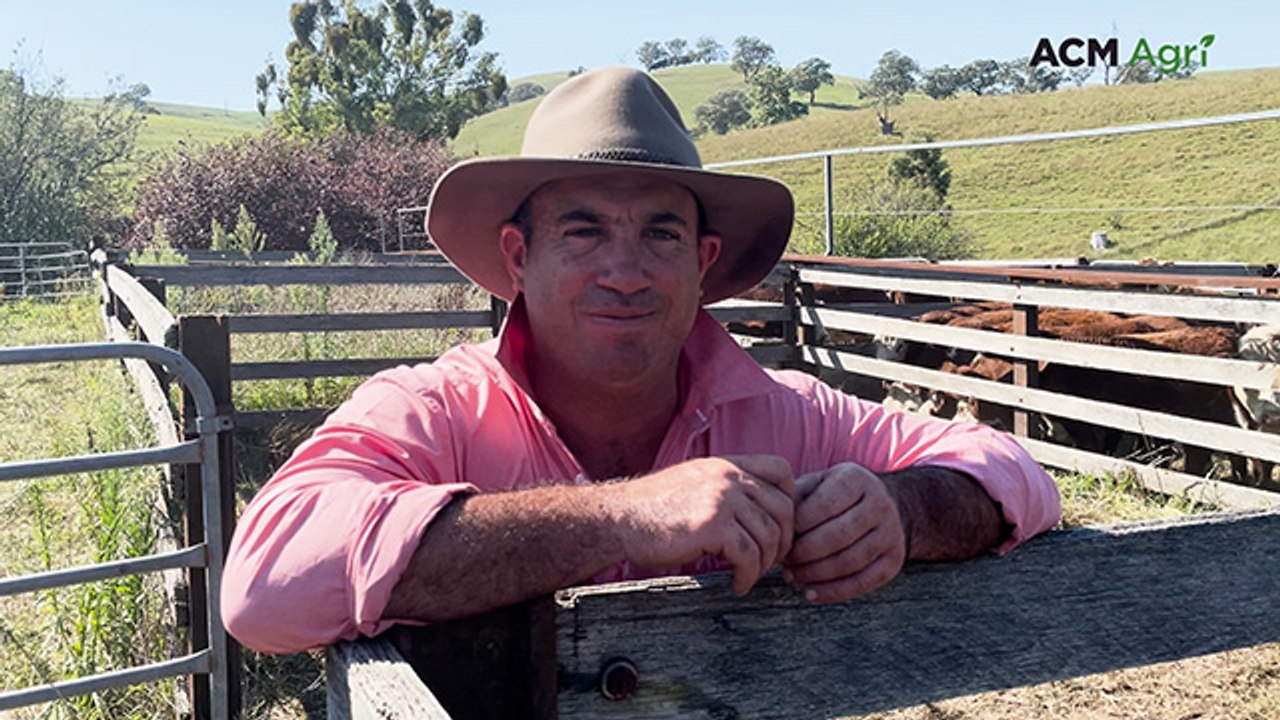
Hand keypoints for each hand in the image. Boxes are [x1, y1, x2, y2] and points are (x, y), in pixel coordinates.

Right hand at [605, 455, 793, 594]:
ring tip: (749, 576)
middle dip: (783, 541)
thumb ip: (726, 488)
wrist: (619, 519)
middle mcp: (729, 477)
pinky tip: (737, 585)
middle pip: (784, 509)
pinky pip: (749, 556)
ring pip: (769, 536)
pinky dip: (748, 577)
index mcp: (726, 464)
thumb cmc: (653, 509)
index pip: (782, 470)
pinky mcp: (713, 526)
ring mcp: (722, 499)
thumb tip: (758, 512)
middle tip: (769, 562)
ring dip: (764, 564)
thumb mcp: (695, 483)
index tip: (777, 527)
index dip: (790, 500)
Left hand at [784, 462, 906, 603]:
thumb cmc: (836, 495)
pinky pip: (863, 582)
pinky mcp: (894, 559)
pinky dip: (833, 592)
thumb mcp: (817, 483)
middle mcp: (879, 504)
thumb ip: (796, 496)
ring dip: (814, 575)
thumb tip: (772, 522)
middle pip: (836, 536)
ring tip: (792, 577)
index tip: (778, 537)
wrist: (884, 504)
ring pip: (849, 561)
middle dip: (803, 553)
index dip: (797, 526)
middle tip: (783, 562)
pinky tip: (810, 594)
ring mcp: (891, 533)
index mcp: (856, 479)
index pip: (823, 505)